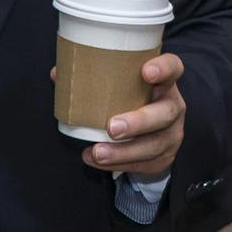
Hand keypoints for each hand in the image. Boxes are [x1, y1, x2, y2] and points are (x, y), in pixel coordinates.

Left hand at [56, 53, 186, 176]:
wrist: (153, 132)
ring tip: (98, 152)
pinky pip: (142, 164)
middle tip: (112, 127)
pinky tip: (94, 159)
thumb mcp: (121, 85)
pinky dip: (117, 164)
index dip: (163, 68)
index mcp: (164, 81)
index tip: (146, 72)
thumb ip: (94, 77)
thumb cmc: (131, 99)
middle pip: (165, 113)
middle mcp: (173, 106)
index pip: (173, 68)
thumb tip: (58, 73)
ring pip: (153, 145)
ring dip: (123, 151)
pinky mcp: (163, 157)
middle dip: (138, 121)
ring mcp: (171, 134)